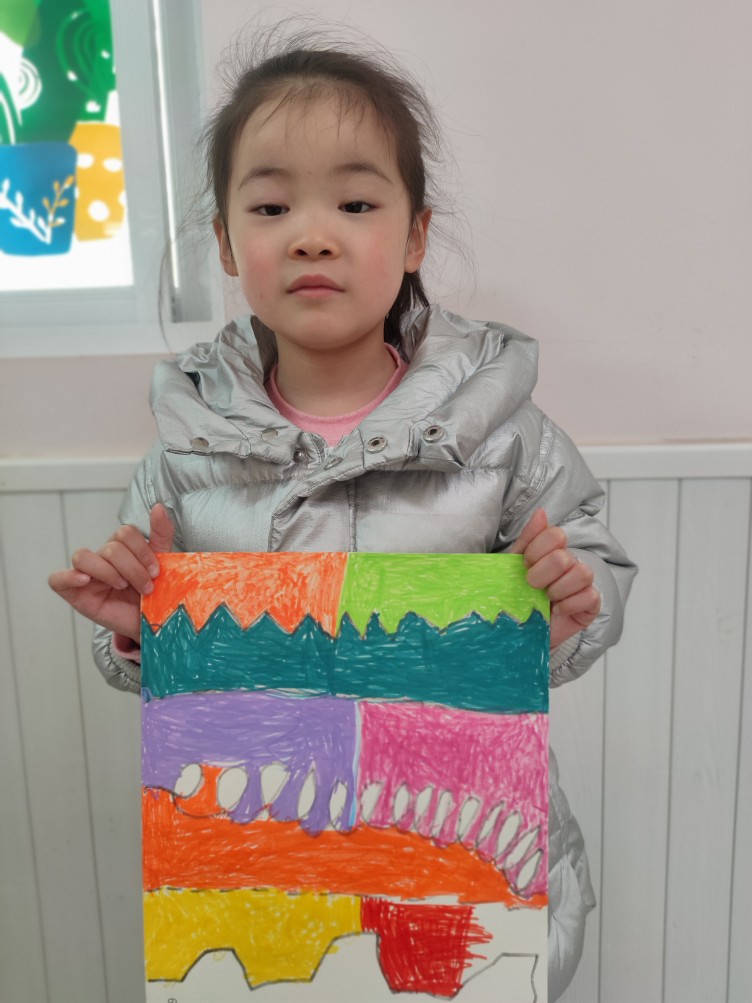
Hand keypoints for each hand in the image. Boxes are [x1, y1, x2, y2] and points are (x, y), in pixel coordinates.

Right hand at [48, 503, 173, 642]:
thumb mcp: (163, 562)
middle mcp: (102, 557)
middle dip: (133, 568)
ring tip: (122, 586)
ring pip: (83, 556)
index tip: (156, 571)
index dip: (142, 550)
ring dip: (108, 572)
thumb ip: (161, 534)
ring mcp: (86, 574)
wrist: (151, 626)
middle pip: (110, 547)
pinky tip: (86, 580)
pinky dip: (69, 577)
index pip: (124, 532)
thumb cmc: (154, 595)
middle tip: (146, 587)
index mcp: (122, 547)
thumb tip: (159, 507)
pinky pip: (57, 579)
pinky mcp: (74, 593)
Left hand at [510, 509, 600, 648]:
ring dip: (558, 589)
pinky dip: (569, 605)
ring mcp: (583, 583)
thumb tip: (541, 513)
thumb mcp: (514, 565)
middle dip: (542, 574)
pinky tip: (557, 611)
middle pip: (564, 556)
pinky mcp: (591, 605)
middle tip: (532, 586)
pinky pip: (589, 596)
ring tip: (546, 599)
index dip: (537, 550)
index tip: (525, 565)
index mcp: (552, 550)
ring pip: (582, 573)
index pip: (555, 534)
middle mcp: (571, 563)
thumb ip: (527, 539)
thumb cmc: (517, 596)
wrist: (520, 630)